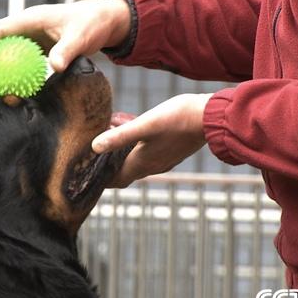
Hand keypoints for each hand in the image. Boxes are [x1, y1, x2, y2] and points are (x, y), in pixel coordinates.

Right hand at [0, 0, 130, 93]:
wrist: (103, 23)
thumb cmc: (91, 25)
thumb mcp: (80, 37)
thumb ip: (66, 50)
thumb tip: (55, 67)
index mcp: (31, 19)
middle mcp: (27, 27)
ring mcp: (31, 38)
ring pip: (4, 54)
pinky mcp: (37, 47)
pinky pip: (18, 61)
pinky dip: (10, 75)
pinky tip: (8, 92)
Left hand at [92, 94, 212, 187]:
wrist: (210, 117)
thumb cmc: (178, 119)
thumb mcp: (144, 125)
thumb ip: (119, 136)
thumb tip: (94, 147)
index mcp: (142, 163)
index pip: (116, 180)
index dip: (101, 179)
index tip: (86, 173)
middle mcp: (152, 165)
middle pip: (124, 171)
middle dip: (108, 162)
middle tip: (93, 151)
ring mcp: (164, 158)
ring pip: (135, 159)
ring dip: (121, 150)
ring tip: (108, 130)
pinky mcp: (172, 149)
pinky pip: (147, 151)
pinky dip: (135, 143)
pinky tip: (131, 125)